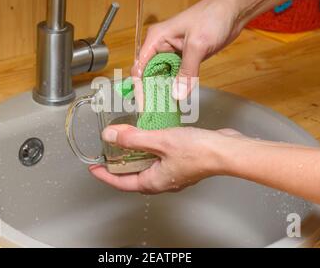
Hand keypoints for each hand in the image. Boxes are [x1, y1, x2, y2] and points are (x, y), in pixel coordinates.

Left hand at [89, 125, 245, 193]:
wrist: (225, 151)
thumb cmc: (198, 151)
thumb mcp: (159, 141)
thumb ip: (132, 138)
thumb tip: (109, 136)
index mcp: (153, 182)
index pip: (121, 183)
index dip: (105, 175)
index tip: (94, 167)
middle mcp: (162, 181)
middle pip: (133, 176)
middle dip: (118, 165)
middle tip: (108, 153)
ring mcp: (173, 173)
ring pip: (147, 167)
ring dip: (134, 156)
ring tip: (127, 141)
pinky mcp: (182, 164)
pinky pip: (159, 159)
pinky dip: (149, 150)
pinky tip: (151, 136)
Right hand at [132, 0, 244, 99]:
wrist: (233, 10)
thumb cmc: (213, 17)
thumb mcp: (198, 46)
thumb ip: (187, 72)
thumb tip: (177, 94)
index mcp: (156, 38)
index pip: (140, 67)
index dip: (140, 87)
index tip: (145, 104)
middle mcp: (160, 46)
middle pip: (148, 74)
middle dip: (151, 92)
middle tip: (155, 112)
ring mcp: (172, 53)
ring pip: (161, 76)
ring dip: (163, 91)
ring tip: (164, 110)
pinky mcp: (184, 58)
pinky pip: (175, 75)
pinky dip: (175, 86)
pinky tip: (176, 99)